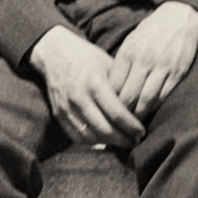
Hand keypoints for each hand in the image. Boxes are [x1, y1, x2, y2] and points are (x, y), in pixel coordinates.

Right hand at [29, 26, 144, 147]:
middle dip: (122, 139)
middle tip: (136, 141)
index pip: (116, 113)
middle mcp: (79, 97)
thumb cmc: (89, 58)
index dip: (131, 126)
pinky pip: (75, 135)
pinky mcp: (58, 114)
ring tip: (123, 142)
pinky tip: (105, 141)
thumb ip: (123, 86)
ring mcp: (66, 107)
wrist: (55, 53)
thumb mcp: (110, 65)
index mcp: (95, 83)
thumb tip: (142, 106)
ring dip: (108, 143)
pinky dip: (91, 142)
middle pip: (103, 128)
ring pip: (89, 136)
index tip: (142, 132)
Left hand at [109, 1, 197, 119]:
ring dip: (139, 114)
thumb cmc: (151, 31)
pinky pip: (164, 94)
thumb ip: (121, 64)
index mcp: (128, 53)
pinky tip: (150, 113)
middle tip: (117, 125)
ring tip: (133, 125)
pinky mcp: (178, 71)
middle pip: (128, 95)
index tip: (104, 113)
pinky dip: (155, 107)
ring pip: (146, 99)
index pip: (114, 85)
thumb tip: (110, 88)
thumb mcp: (131, 42)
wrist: (180, 18)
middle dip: (121, 114)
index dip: (108, 102)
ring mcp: (162, 67)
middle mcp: (144, 61)